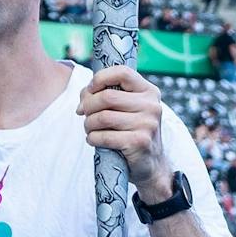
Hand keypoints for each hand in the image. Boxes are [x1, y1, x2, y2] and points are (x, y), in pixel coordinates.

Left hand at [77, 65, 172, 199]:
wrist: (150, 164)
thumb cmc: (131, 131)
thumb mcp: (126, 109)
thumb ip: (106, 95)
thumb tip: (84, 97)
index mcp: (149, 91)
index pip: (122, 72)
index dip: (100, 78)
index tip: (90, 91)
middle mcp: (151, 105)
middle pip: (107, 97)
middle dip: (88, 106)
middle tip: (83, 115)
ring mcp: (147, 124)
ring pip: (103, 117)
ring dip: (88, 124)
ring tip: (89, 129)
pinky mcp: (139, 142)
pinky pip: (104, 136)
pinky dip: (93, 138)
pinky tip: (94, 140)